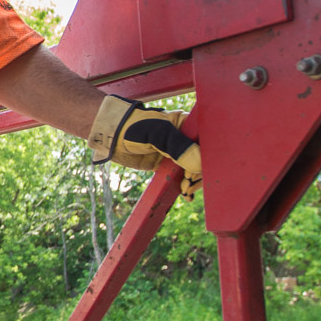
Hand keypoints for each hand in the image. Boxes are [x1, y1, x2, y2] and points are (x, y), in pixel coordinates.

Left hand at [87, 94, 201, 198]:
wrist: (111, 135)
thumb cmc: (133, 126)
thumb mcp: (157, 133)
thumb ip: (177, 147)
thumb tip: (199, 164)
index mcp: (187, 125)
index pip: (207, 142)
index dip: (209, 157)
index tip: (201, 170)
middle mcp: (185, 139)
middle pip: (203, 159)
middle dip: (199, 173)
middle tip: (189, 183)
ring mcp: (177, 153)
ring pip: (194, 170)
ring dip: (194, 182)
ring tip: (186, 189)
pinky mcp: (167, 165)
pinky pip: (182, 177)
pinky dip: (186, 187)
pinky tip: (187, 195)